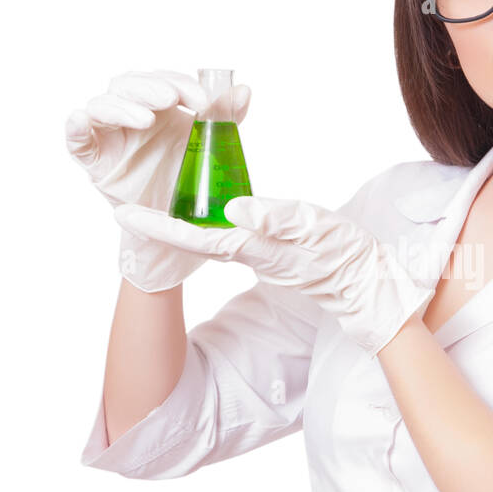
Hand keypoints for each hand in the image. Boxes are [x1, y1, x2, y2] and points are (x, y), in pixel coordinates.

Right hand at [65, 70, 250, 291]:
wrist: (176, 227)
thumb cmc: (186, 178)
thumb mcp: (209, 146)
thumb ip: (224, 118)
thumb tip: (244, 90)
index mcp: (157, 106)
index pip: (161, 81)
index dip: (180, 84)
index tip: (203, 101)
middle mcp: (130, 115)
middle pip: (127, 85)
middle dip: (149, 88)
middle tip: (170, 99)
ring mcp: (109, 136)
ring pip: (102, 105)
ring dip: (122, 106)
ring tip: (146, 120)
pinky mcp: (93, 160)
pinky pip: (76, 140)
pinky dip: (75, 127)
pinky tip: (81, 120)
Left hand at [113, 194, 435, 356]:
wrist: (367, 285)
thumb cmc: (346, 255)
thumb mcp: (315, 227)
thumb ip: (276, 218)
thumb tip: (233, 208)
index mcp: (255, 248)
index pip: (197, 236)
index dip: (160, 227)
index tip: (125, 216)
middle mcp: (249, 253)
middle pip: (193, 238)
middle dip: (159, 225)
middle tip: (126, 207)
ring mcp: (258, 255)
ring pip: (207, 236)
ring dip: (179, 223)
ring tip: (152, 206)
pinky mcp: (268, 252)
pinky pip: (227, 236)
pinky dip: (207, 223)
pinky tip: (202, 210)